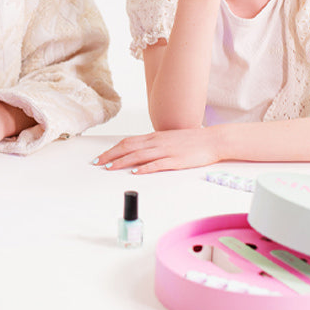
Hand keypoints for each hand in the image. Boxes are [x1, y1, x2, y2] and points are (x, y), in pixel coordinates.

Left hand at [91, 128, 219, 173]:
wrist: (212, 140)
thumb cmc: (192, 141)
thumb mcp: (168, 139)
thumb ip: (154, 145)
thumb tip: (140, 152)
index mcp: (154, 137)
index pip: (128, 142)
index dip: (112, 149)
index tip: (101, 157)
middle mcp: (157, 142)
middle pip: (128, 147)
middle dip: (111, 155)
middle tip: (97, 163)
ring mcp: (166, 150)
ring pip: (139, 155)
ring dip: (122, 162)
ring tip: (109, 168)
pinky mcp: (176, 160)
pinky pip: (158, 164)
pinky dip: (146, 168)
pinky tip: (137, 172)